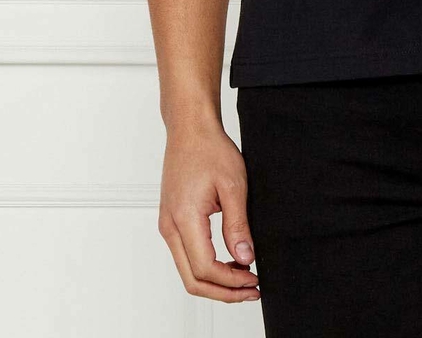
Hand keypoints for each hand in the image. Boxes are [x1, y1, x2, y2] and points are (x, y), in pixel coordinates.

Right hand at [158, 121, 260, 302]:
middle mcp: (170, 227)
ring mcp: (168, 225)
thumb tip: (245, 257)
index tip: (253, 280)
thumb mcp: (234, 184)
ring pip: (188, 271)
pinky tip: (230, 262)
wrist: (190, 129)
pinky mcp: (172, 222)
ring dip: (216, 282)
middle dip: (223, 292)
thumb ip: (238, 225)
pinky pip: (186, 256)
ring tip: (244, 278)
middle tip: (251, 290)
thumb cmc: (209, 148)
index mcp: (184, 218)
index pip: (205, 268)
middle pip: (193, 280)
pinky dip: (208, 267)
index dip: (231, 282)